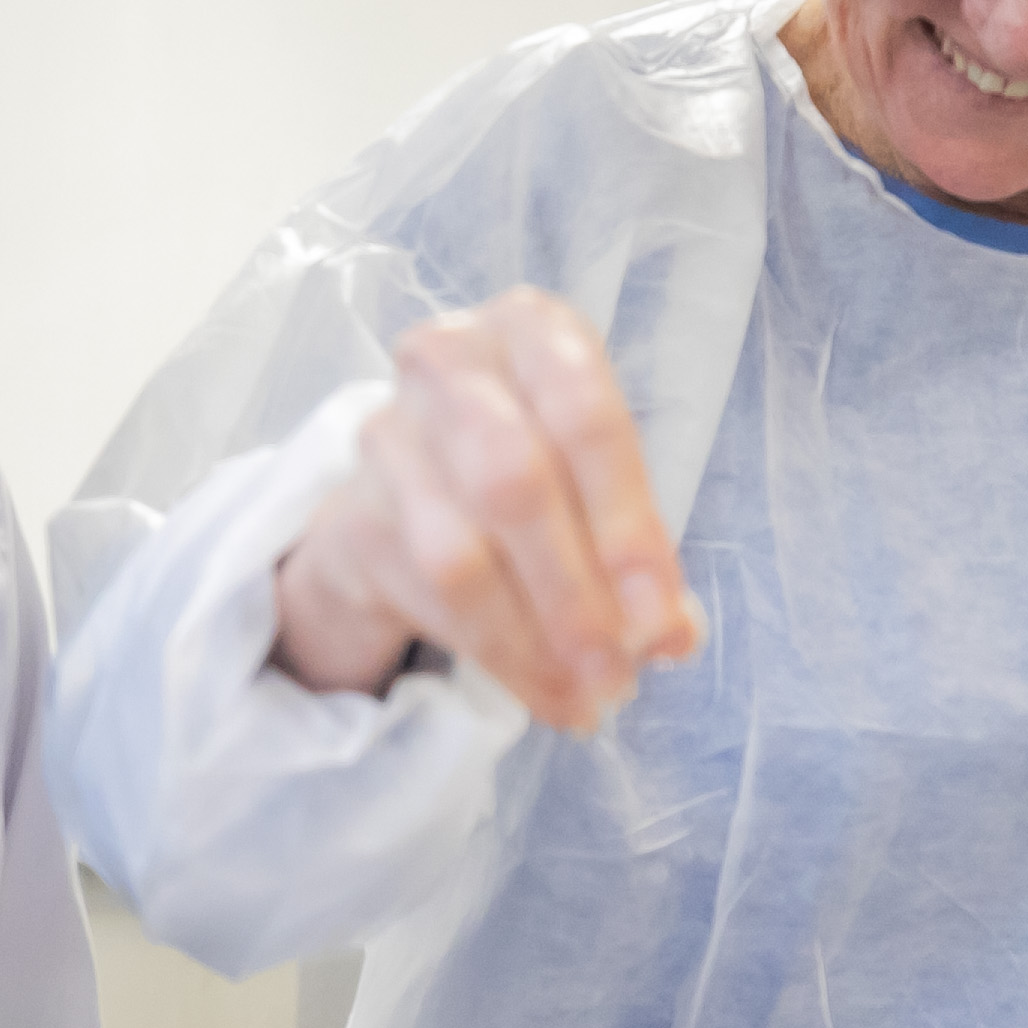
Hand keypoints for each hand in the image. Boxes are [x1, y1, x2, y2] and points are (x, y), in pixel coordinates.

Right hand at [269, 287, 703, 729]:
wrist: (408, 491)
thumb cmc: (534, 465)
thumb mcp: (599, 492)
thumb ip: (641, 556)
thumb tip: (675, 635)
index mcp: (532, 331)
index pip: (584, 418)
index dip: (627, 526)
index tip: (657, 617)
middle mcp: (450, 361)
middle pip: (513, 483)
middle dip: (574, 593)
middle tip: (618, 672)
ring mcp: (388, 433)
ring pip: (459, 553)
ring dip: (530, 639)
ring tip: (585, 695)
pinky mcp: (352, 514)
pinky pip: (425, 596)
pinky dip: (492, 653)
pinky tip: (538, 689)